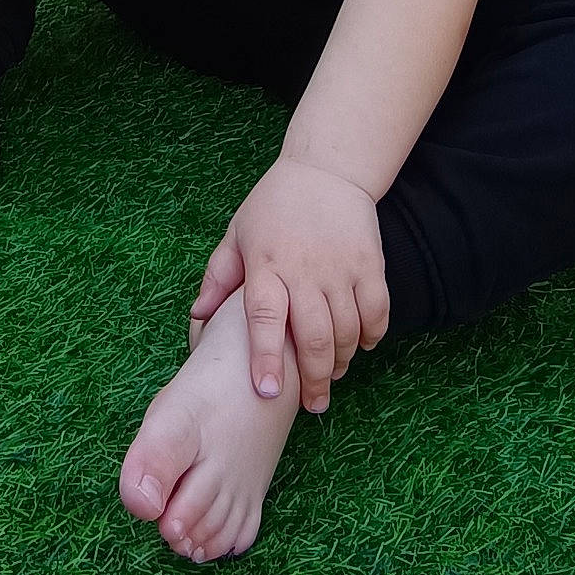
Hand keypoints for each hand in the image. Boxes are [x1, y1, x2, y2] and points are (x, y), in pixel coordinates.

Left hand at [189, 157, 390, 413]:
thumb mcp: (238, 234)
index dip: (266, 357)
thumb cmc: (274, 206)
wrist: (326, 169)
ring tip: (332, 377)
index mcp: (266, 264)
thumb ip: (219, 276)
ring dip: (342, 361)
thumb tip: (197, 316)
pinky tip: (361, 346)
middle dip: (315, 379)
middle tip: (313, 404)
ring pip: (347, 330)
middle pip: (313, 336)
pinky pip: (377, 311)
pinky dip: (371, 335)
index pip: (264, 318)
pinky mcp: (370, 264)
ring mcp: (341, 267)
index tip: (267, 390)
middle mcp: (304, 269)